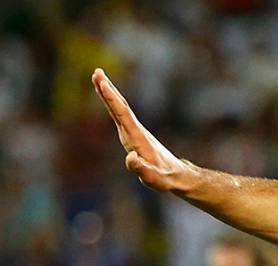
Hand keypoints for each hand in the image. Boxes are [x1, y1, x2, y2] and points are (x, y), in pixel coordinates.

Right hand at [91, 68, 188, 191]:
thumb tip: (130, 157)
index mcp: (138, 138)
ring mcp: (136, 132)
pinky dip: (113, 104)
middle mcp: (137, 131)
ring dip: (109, 94)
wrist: (178, 175)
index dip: (111, 99)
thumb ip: (141, 169)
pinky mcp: (134, 135)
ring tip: (98, 78)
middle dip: (108, 90)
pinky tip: (108, 99)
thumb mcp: (153, 178)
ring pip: (120, 109)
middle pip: (121, 107)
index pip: (123, 115)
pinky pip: (121, 115)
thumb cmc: (165, 178)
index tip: (102, 83)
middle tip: (97, 72)